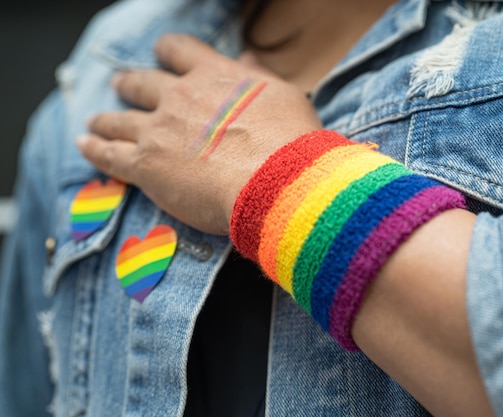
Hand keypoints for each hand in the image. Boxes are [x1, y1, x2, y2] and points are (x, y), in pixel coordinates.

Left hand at [77, 34, 321, 234]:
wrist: (278, 181)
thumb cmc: (290, 141)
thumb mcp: (283, 95)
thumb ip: (257, 77)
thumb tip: (247, 59)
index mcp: (214, 76)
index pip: (180, 51)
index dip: (168, 52)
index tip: (162, 54)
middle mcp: (181, 96)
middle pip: (141, 82)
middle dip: (129, 84)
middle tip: (121, 86)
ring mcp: (159, 130)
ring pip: (119, 118)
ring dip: (105, 118)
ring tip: (96, 121)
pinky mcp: (146, 165)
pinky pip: (109, 153)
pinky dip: (94, 148)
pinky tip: (85, 145)